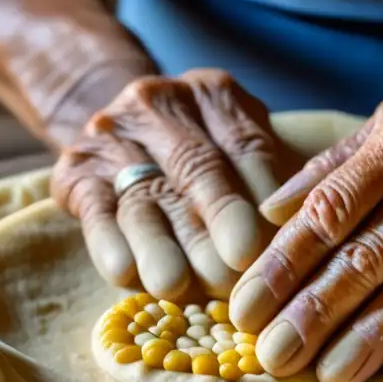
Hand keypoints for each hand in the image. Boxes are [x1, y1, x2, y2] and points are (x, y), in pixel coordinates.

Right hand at [51, 69, 304, 299]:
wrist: (119, 131)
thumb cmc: (204, 159)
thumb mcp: (239, 150)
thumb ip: (271, 184)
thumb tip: (307, 242)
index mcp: (214, 96)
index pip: (248, 145)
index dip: (265, 196)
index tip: (280, 243)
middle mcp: (160, 104)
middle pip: (197, 168)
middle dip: (220, 220)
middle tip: (237, 268)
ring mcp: (112, 134)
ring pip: (144, 194)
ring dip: (161, 244)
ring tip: (175, 285)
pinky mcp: (76, 169)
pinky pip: (95, 210)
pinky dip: (109, 243)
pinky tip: (123, 273)